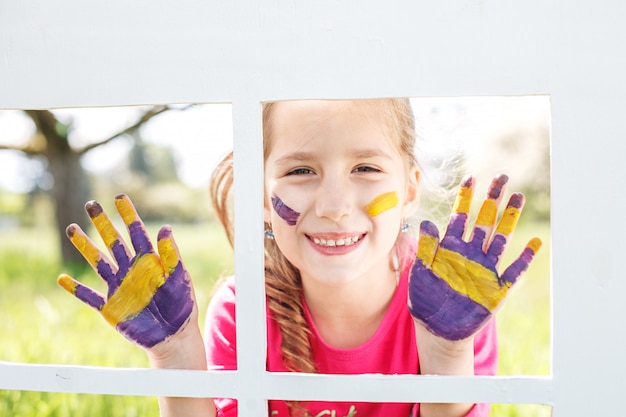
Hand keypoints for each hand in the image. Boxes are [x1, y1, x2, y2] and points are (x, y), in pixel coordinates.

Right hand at [57, 194, 194, 348]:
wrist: (174, 336)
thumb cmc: (181, 306)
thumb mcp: (178, 278)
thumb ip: (171, 255)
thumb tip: (165, 228)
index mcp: (150, 261)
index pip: (137, 233)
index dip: (128, 215)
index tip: (120, 197)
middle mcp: (131, 270)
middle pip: (113, 242)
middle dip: (102, 223)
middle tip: (91, 204)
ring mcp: (119, 287)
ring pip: (98, 262)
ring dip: (85, 247)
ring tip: (72, 228)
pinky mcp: (111, 308)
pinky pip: (89, 297)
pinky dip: (76, 289)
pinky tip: (62, 279)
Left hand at [408, 174, 541, 340]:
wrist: (437, 328)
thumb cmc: (425, 299)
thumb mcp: (421, 272)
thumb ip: (427, 248)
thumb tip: (427, 222)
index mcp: (450, 248)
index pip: (460, 217)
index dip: (465, 198)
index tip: (470, 177)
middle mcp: (470, 254)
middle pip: (484, 221)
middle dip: (492, 199)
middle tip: (501, 177)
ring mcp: (485, 269)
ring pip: (500, 238)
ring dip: (509, 219)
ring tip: (518, 197)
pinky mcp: (496, 289)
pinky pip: (513, 272)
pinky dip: (523, 259)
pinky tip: (533, 244)